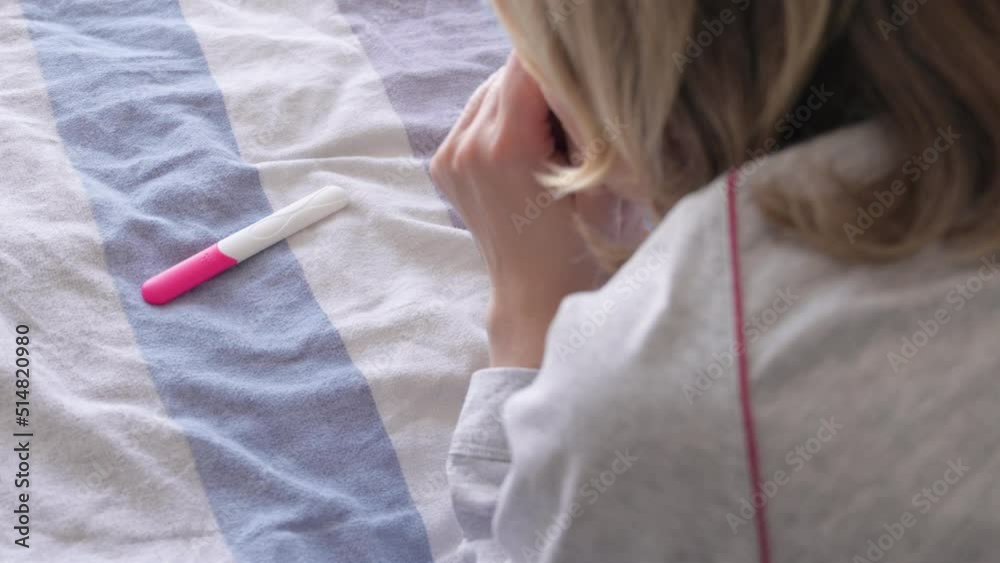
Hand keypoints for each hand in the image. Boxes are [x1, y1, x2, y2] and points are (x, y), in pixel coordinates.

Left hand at [430, 54, 611, 368]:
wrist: (538, 293)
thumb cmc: (583, 244)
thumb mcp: (603, 178)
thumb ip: (588, 118)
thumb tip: (579, 69)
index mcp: (507, 146)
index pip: (529, 62)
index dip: (562, 67)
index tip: (582, 87)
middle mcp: (468, 146)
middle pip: (508, 72)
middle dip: (544, 84)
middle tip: (572, 122)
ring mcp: (450, 155)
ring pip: (490, 88)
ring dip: (522, 100)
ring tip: (549, 141)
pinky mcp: (443, 162)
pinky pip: (476, 114)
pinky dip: (503, 119)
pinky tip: (526, 151)